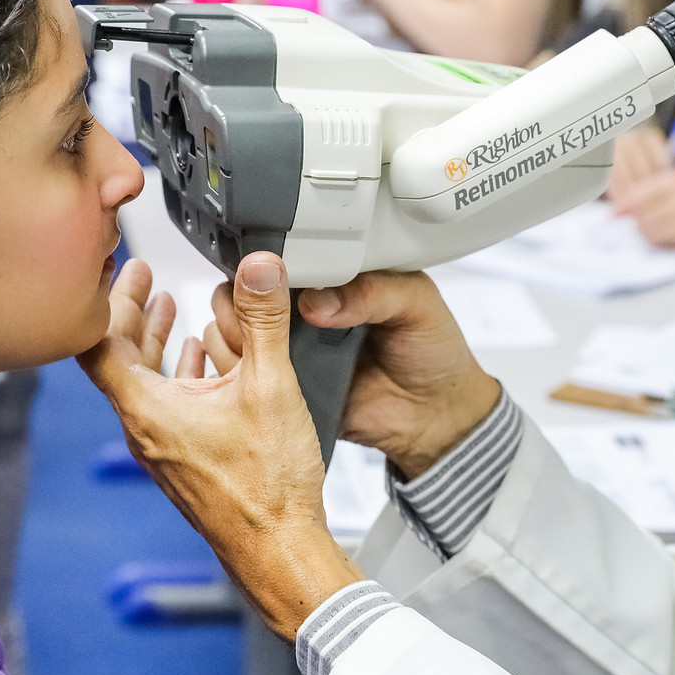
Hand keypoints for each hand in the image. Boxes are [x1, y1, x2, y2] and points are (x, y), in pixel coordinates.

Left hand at [79, 256, 360, 638]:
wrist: (278, 551)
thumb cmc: (268, 486)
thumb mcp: (271, 386)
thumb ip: (264, 319)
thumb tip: (259, 265)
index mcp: (147, 409)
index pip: (98, 344)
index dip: (105, 299)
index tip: (122, 269)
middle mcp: (144, 430)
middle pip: (117, 360)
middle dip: (130, 313)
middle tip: (144, 277)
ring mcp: (162, 448)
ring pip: (142, 383)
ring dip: (154, 342)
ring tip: (170, 308)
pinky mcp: (184, 460)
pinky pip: (165, 405)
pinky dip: (176, 373)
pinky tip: (205, 361)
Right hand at [206, 269, 499, 480]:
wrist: (437, 414)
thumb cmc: (433, 350)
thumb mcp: (414, 303)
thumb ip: (372, 292)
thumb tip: (316, 301)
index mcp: (335, 281)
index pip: (289, 259)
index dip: (270, 261)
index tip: (259, 266)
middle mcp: (306, 313)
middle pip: (251, 294)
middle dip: (241, 296)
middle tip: (253, 304)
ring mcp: (294, 351)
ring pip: (240, 333)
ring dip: (238, 332)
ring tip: (254, 337)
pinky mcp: (289, 389)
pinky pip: (253, 379)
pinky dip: (246, 373)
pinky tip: (255, 369)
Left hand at [609, 135, 674, 250]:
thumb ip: (649, 193)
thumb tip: (616, 210)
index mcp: (674, 179)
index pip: (635, 194)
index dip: (621, 206)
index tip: (613, 214)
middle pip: (638, 215)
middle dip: (636, 221)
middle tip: (645, 221)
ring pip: (648, 230)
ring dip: (648, 232)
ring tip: (661, 228)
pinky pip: (663, 242)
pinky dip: (661, 241)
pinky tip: (672, 236)